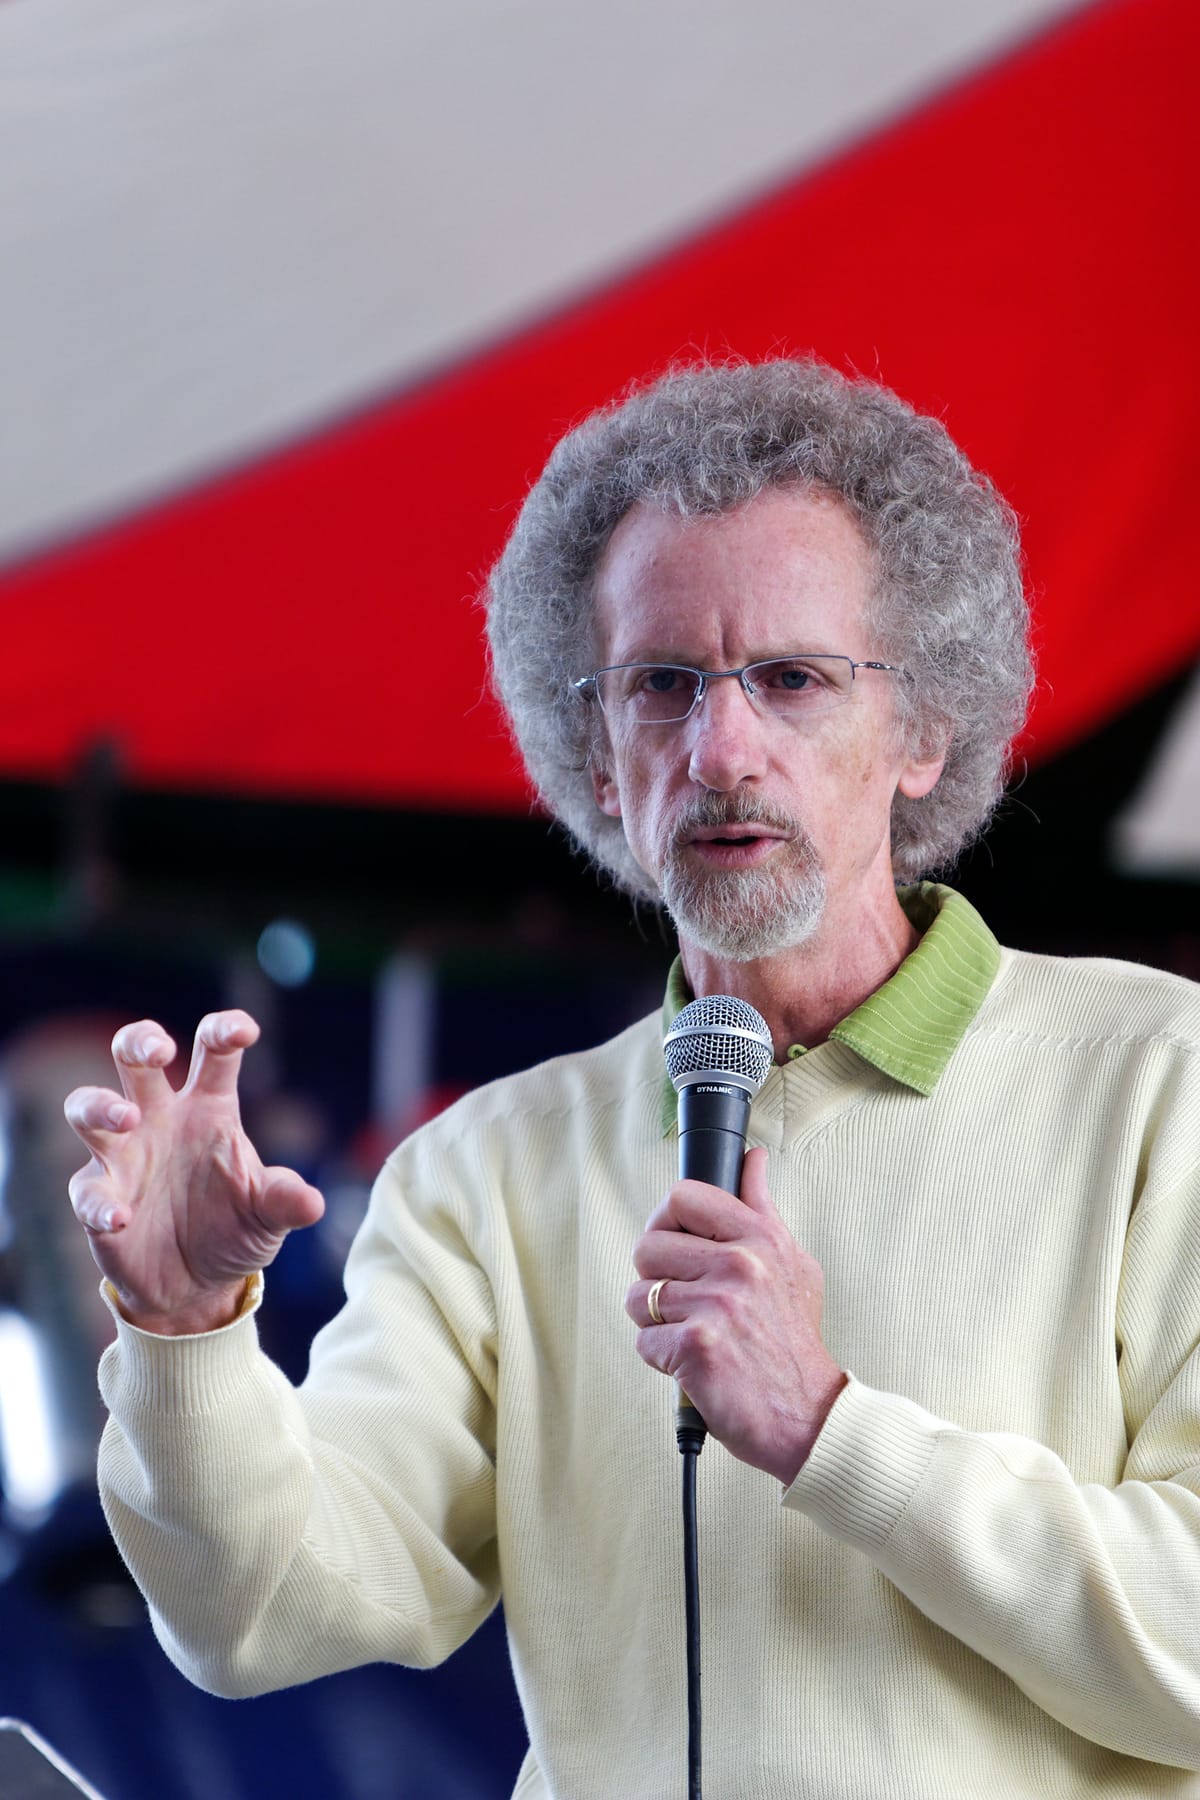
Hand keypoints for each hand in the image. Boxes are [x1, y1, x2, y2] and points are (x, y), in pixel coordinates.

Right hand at [65, 1012, 324, 1334]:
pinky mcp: (98, 1197)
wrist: (196, 1286)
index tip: (243, 1031)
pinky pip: (88, 1190)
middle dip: (141, 1041)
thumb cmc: (234, 1230)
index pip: (212, 1054)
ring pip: (88, 1107)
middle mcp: (160, 1119)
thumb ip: (285, 1201)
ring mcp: (122, 1156)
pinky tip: (122, 1218)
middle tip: (159, 1051)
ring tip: (127, 1117)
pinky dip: (100, 1202)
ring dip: (101, 1106)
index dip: (224, 1030)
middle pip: (135, 1057)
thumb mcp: (268, 1217)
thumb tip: (311, 1203)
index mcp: (208, 1109)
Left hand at [626, 1148, 846, 1484]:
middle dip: (655, 1278)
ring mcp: (716, 1305)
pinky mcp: (696, 1348)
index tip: (675, 1245)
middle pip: (646, 1246)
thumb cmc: (795, 1342)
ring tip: (691, 1334)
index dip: (666, 1222)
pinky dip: (662, 1359)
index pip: (681, 1197)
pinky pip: (645, 1341)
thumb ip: (763, 1210)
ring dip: (655, 1322)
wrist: (809, 1417)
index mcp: (759, 1239)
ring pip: (637, 1297)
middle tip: (683, 1301)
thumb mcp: (793, 1265)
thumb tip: (752, 1160)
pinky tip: (693, 1363)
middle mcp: (739, 1265)